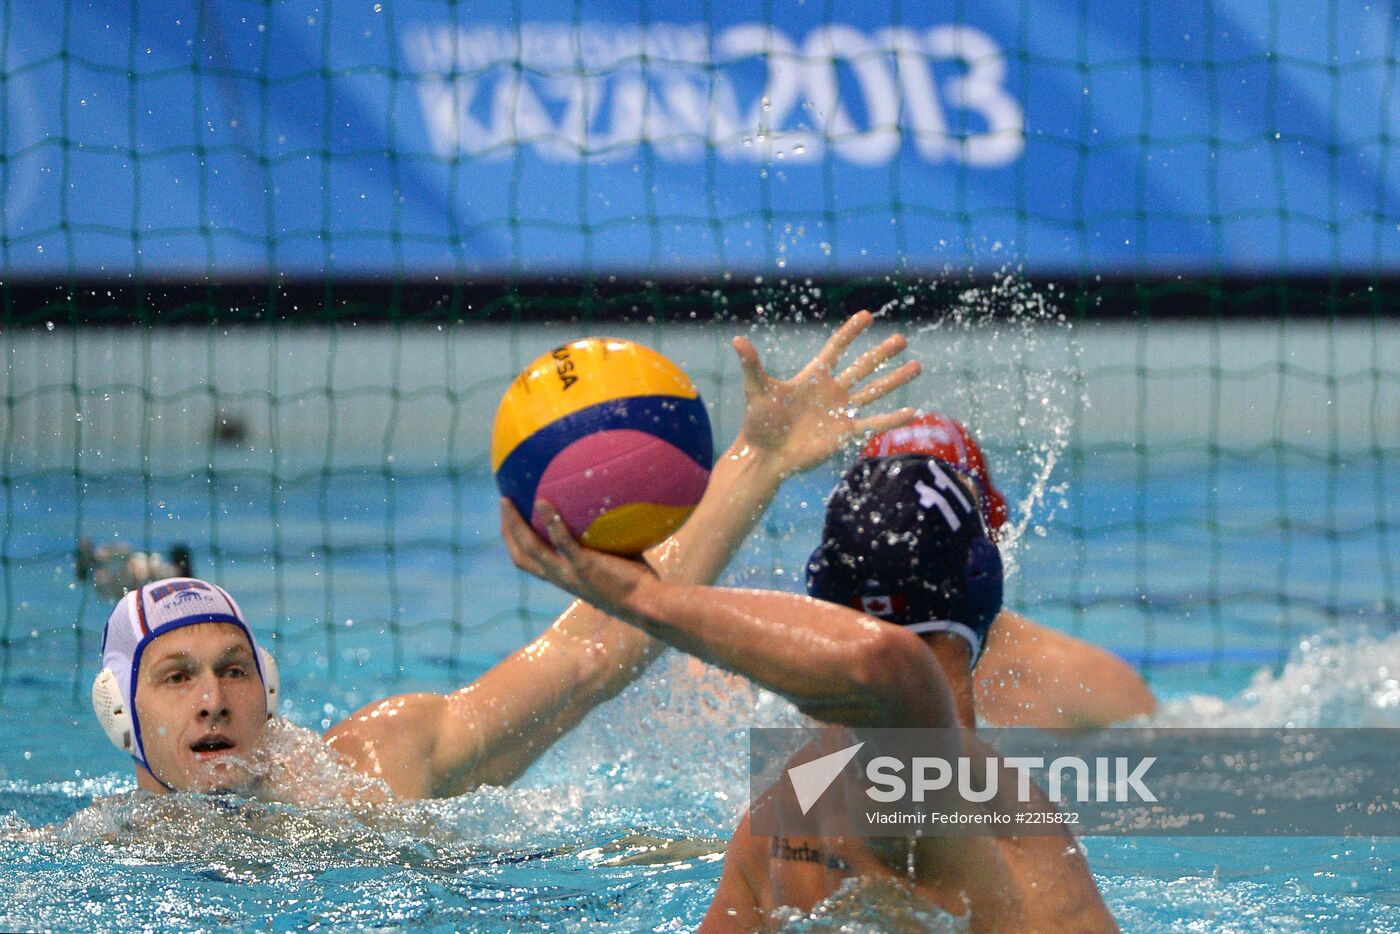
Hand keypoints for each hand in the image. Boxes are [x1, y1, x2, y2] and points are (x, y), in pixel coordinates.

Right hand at [500, 498, 658, 622]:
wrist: (647, 604)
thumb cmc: (634, 583)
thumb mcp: (610, 561)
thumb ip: (602, 541)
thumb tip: (607, 510)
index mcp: (562, 578)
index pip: (528, 562)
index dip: (514, 541)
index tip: (510, 519)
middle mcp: (560, 578)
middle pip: (520, 555)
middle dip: (507, 529)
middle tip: (504, 502)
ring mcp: (570, 574)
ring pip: (531, 549)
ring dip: (516, 524)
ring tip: (509, 500)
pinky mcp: (585, 568)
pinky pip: (562, 543)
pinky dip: (550, 523)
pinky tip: (544, 501)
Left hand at [732, 310, 920, 478]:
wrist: (765, 455)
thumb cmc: (758, 423)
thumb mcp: (757, 390)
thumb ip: (752, 364)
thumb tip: (737, 340)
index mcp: (813, 377)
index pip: (836, 349)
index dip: (850, 333)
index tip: (866, 316)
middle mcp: (831, 392)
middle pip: (863, 367)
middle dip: (882, 353)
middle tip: (902, 339)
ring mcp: (840, 412)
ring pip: (874, 391)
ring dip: (895, 380)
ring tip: (917, 366)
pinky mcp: (844, 434)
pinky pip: (873, 424)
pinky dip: (892, 419)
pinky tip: (912, 411)